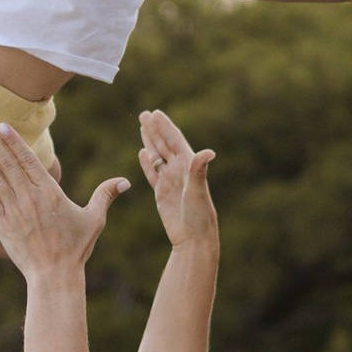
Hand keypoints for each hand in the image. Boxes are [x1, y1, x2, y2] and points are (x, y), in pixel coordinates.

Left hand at [0, 119, 127, 279]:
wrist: (54, 275)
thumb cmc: (75, 248)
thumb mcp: (94, 219)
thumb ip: (105, 196)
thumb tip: (126, 181)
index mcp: (50, 193)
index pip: (28, 161)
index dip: (14, 142)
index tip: (2, 126)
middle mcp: (30, 199)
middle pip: (8, 164)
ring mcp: (14, 211)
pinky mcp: (3, 225)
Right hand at [136, 109, 217, 247]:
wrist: (193, 238)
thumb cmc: (199, 215)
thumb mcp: (198, 191)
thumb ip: (199, 170)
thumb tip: (209, 152)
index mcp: (188, 165)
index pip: (174, 140)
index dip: (165, 126)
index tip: (155, 113)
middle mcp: (179, 171)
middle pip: (164, 144)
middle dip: (154, 129)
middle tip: (144, 114)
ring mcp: (170, 181)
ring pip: (157, 156)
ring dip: (150, 141)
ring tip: (142, 127)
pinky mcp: (162, 193)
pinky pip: (153, 173)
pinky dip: (147, 163)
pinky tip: (142, 152)